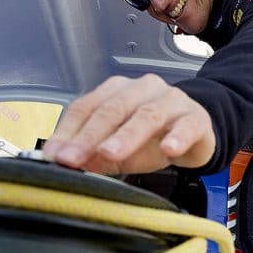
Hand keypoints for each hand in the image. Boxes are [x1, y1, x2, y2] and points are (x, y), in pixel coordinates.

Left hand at [42, 74, 215, 174]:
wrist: (197, 134)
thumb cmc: (153, 139)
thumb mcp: (120, 149)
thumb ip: (94, 155)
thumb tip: (68, 162)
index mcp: (116, 92)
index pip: (86, 107)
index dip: (69, 132)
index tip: (55, 155)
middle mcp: (142, 89)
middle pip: (113, 110)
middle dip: (90, 136)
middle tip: (74, 158)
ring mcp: (171, 101)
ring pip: (147, 115)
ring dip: (127, 136)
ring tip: (111, 153)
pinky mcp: (196, 117)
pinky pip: (186, 126)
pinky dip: (177, 137)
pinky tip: (168, 149)